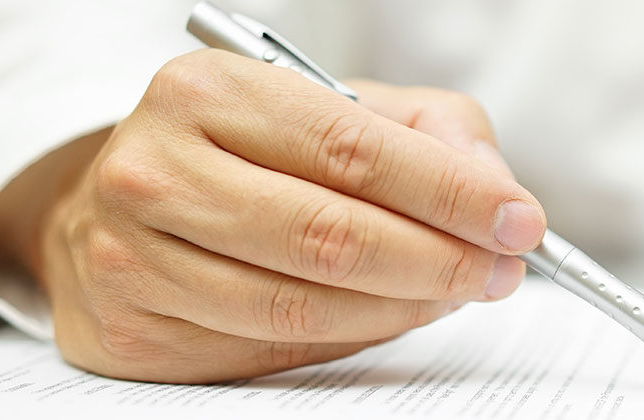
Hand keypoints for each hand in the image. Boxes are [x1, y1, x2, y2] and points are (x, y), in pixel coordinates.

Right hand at [22, 49, 544, 382]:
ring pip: (302, 306)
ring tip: (454, 292)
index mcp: (206, 94)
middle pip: (330, 236)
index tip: (519, 222)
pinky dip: (351, 339)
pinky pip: (270, 351)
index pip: (352, 149)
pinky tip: (388, 314)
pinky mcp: (133, 334)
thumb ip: (430, 130)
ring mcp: (131, 259)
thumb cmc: (249, 150)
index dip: (450, 193)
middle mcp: (155, 172)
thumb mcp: (338, 107)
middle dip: (440, 260)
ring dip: (403, 308)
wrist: (125, 202)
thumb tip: (496, 191)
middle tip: (499, 270)